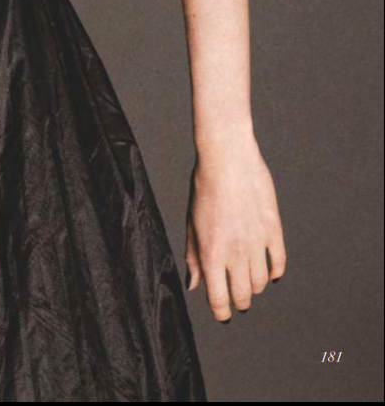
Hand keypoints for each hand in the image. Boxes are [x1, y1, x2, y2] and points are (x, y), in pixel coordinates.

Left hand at [185, 130, 285, 321]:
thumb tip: (194, 286)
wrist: (227, 157)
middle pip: (243, 296)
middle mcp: (235, 252)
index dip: (220, 312)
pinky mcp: (274, 230)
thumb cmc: (204, 187)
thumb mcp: (192, 222)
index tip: (222, 314)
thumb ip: (193, 256)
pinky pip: (278, 262)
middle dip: (239, 302)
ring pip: (261, 283)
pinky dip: (275, 273)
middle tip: (237, 300)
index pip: (218, 298)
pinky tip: (269, 273)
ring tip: (249, 283)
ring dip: (255, 288)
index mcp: (211, 252)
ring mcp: (257, 242)